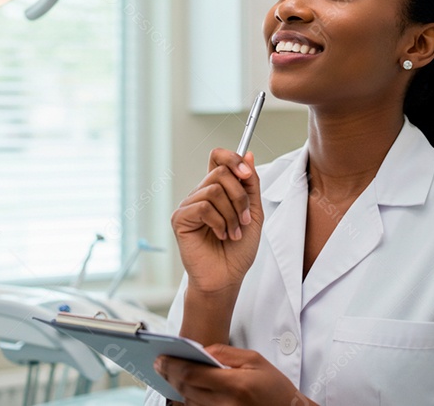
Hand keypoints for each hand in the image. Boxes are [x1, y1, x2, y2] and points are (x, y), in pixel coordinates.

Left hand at [155, 344, 316, 405]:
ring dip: (176, 388)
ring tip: (169, 374)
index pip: (192, 375)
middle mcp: (226, 405)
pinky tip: (183, 392)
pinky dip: (187, 401)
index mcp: (234, 385)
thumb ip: (224, 353)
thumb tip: (200, 350)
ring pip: (188, 403)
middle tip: (159, 364)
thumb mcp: (255, 360)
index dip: (172, 366)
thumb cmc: (274, 387)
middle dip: (170, 375)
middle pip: (186, 389)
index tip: (161, 358)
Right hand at [171, 148, 263, 294]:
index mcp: (217, 190)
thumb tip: (248, 155)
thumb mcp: (253, 213)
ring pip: (213, 190)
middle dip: (240, 196)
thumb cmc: (238, 250)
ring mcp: (188, 206)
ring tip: (234, 232)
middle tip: (245, 219)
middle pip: (220, 173)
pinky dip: (219, 222)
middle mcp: (201, 194)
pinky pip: (203, 207)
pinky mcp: (180, 219)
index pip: (217, 158)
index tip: (247, 173)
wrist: (227, 278)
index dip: (232, 158)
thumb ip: (250, 185)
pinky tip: (221, 235)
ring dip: (231, 214)